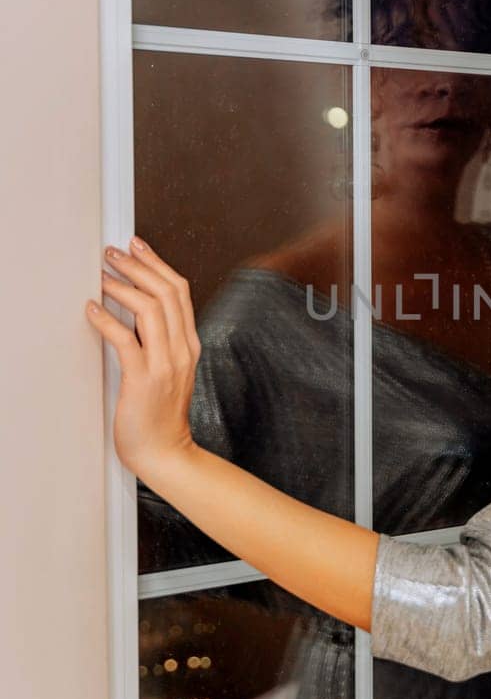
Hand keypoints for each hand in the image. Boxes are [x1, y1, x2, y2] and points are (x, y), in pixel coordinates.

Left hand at [85, 237, 200, 480]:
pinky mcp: (145, 379)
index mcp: (189, 344)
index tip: (137, 246)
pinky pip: (126, 340)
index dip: (157, 263)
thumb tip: (134, 309)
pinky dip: (107, 320)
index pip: (179, 292)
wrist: (166, 452)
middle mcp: (182, 350)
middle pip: (167, 292)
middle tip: (114, 253)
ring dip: (123, 286)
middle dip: (139, 265)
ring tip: (103, 277)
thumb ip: (160, 341)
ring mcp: (166, 364)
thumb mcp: (171, 370)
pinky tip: (92, 310)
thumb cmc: (161, 414)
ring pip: (151, 309)